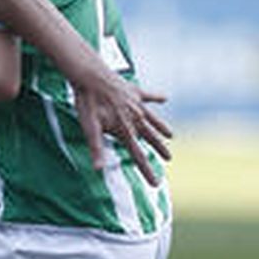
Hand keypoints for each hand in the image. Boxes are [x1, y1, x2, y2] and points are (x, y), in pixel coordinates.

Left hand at [70, 67, 172, 184]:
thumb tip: (98, 170)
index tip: (156, 183)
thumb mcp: (89, 127)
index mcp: (125, 129)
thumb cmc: (88, 102)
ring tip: (171, 136)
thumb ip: (96, 148)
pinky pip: (149, 96)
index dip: (146, 171)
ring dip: (161, 129)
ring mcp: (136, 104)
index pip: (137, 155)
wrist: (91, 75)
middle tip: (169, 160)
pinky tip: (165, 98)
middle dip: (159, 150)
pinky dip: (157, 97)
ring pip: (153, 120)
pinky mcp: (134, 91)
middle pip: (150, 138)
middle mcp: (135, 118)